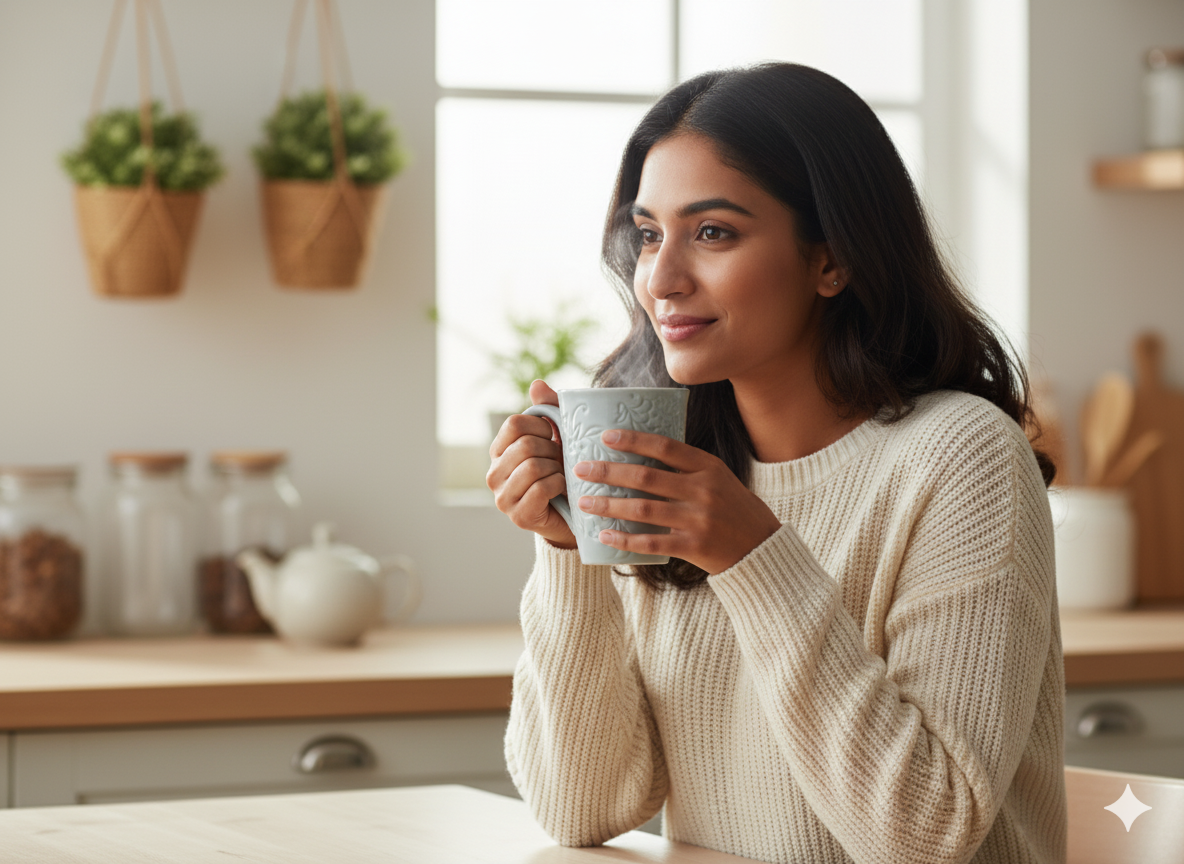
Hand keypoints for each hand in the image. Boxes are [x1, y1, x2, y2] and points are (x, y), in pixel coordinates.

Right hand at [487, 380, 576, 549]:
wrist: (574, 514)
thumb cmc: (563, 470)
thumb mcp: (557, 437)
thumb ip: (548, 410)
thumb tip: (537, 384)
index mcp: (498, 450)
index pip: (514, 424)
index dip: (541, 426)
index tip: (553, 436)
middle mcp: (493, 473)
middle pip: (525, 445)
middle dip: (552, 450)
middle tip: (560, 460)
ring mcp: (503, 497)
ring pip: (533, 467)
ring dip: (556, 468)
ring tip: (562, 474)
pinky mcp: (518, 516)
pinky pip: (542, 488)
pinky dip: (559, 484)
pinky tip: (563, 488)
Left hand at [573, 429, 781, 574]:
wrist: (761, 547)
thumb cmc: (733, 508)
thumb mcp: (717, 478)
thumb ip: (686, 466)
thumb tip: (641, 451)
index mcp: (708, 467)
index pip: (665, 447)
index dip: (633, 440)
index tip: (606, 437)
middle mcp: (703, 491)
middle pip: (646, 477)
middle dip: (609, 472)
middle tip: (581, 469)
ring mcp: (698, 520)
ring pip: (644, 510)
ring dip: (610, 505)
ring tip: (584, 502)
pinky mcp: (693, 547)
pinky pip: (651, 542)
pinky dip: (625, 539)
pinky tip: (605, 534)